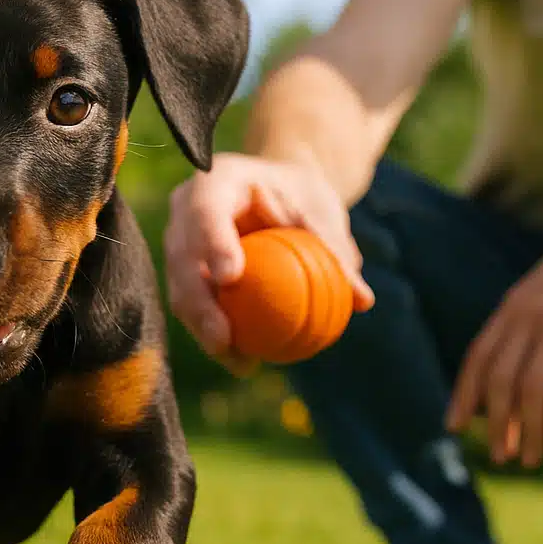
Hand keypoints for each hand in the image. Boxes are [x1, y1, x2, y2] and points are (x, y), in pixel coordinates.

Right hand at [163, 152, 374, 373]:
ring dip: (203, 330)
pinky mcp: (185, 271)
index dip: (212, 244)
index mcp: (215, 180)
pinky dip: (217, 335)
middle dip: (197, 302)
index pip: (206, 211)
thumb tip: (361, 300)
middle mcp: (186, 210)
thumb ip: (335, 249)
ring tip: (236, 361)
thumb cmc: (304, 196)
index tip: (231, 277)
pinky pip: (196, 307)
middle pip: (181, 258)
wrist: (279, 191)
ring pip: (181, 289)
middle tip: (224, 337)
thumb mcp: (323, 212)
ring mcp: (181, 242)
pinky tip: (244, 363)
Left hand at [446, 200, 542, 466]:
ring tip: (531, 458)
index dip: (463, 394)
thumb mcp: (542, 290)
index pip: (477, 358)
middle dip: (496, 423)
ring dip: (530, 430)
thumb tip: (505, 365)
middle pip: (501, 381)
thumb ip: (522, 321)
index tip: (454, 426)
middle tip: (498, 456)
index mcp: (512, 308)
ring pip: (534, 390)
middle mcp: (530, 318)